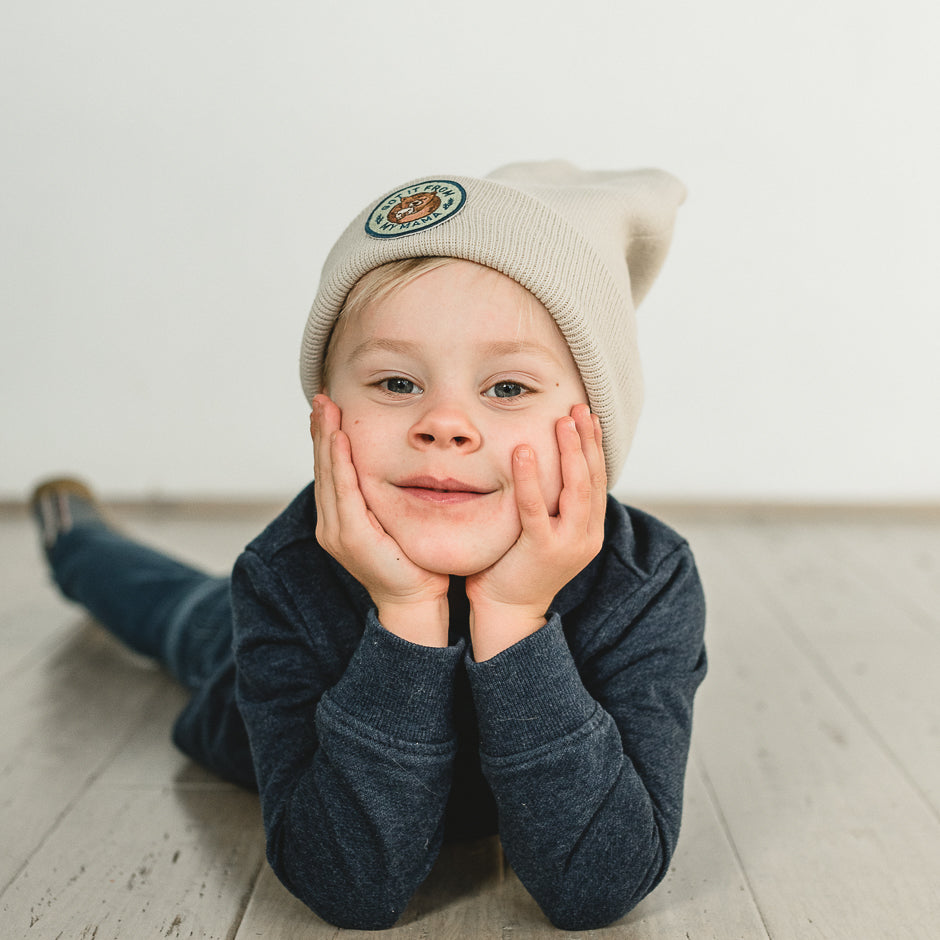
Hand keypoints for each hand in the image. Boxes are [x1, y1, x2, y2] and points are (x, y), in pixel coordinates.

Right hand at [311, 395, 449, 645]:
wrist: (416, 600)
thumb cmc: (412, 562)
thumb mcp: (393, 521)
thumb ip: (385, 498)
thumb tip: (393, 468)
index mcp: (339, 521)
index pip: (330, 471)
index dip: (326, 438)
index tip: (327, 409)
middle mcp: (332, 525)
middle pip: (323, 468)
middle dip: (321, 430)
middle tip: (321, 397)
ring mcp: (338, 532)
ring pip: (329, 475)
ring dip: (326, 438)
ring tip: (326, 409)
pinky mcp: (352, 537)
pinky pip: (344, 492)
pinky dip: (341, 463)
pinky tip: (340, 439)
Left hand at [465, 403, 606, 660]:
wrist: (506, 612)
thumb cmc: (515, 567)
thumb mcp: (542, 533)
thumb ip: (550, 506)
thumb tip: (542, 467)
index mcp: (589, 531)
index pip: (598, 480)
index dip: (594, 447)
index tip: (589, 417)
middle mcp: (586, 536)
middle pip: (593, 478)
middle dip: (587, 440)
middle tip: (580, 408)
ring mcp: (567, 544)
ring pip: (576, 488)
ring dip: (570, 451)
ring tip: (562, 421)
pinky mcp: (541, 550)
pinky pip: (537, 508)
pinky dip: (531, 478)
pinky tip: (523, 451)